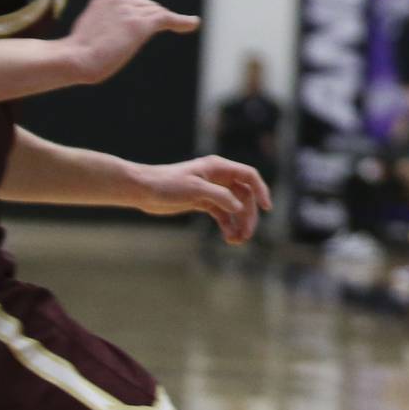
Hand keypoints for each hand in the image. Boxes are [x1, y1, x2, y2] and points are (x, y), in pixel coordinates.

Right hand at [66, 0, 199, 83]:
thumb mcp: (89, 34)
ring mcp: (130, 11)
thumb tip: (111, 40)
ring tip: (185, 24)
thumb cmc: (75, 56)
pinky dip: (182, 21)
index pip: (131, 0)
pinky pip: (167, 18)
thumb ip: (105, 29)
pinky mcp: (140, 24)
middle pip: (146, 4)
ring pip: (157, 12)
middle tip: (165, 24)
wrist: (74, 59)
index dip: (141, 11)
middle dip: (154, 14)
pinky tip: (193, 24)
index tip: (147, 18)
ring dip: (167, 20)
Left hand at [133, 155, 272, 244]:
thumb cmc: (166, 184)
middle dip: (248, 215)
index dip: (260, 191)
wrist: (142, 190)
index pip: (249, 176)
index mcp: (219, 168)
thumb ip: (220, 197)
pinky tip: (229, 237)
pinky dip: (227, 225)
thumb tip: (239, 208)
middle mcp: (218, 178)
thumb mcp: (195, 189)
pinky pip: (222, 214)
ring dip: (238, 223)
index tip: (266, 208)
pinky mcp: (202, 202)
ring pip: (234, 207)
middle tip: (247, 234)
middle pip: (244, 196)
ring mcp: (211, 190)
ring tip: (237, 241)